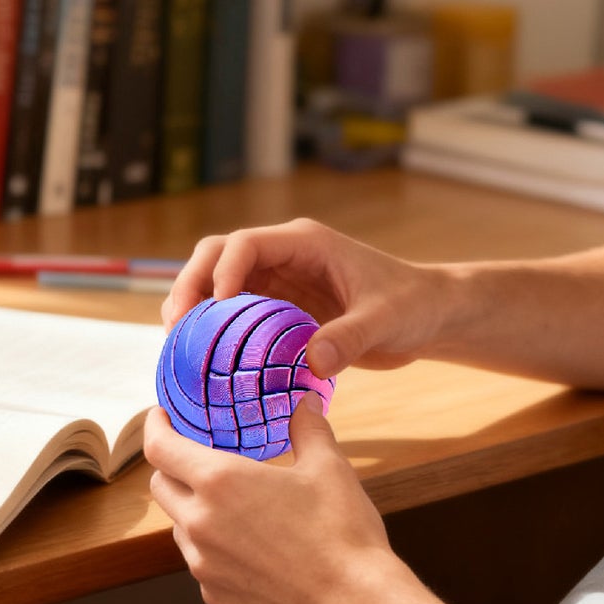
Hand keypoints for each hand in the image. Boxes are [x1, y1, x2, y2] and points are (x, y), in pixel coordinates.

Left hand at [145, 393, 398, 603]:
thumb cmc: (342, 534)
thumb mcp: (329, 468)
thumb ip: (308, 428)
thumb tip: (305, 402)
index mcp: (221, 482)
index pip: (160, 448)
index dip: (155, 427)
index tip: (160, 416)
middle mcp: (200, 523)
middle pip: (160, 486)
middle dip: (171, 467)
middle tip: (198, 457)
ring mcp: (204, 565)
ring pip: (179, 527)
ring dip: (194, 510)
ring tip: (233, 505)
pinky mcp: (215, 596)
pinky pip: (201, 563)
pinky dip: (214, 548)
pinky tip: (250, 547)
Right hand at [162, 218, 449, 378]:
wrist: (427, 315)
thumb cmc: (411, 306)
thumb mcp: (385, 320)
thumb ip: (351, 337)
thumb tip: (312, 360)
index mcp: (304, 243)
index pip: (245, 243)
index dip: (222, 270)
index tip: (214, 307)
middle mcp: (283, 256)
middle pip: (217, 256)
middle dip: (190, 284)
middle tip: (176, 325)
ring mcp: (277, 282)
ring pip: (217, 283)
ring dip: (192, 307)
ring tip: (176, 343)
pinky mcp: (278, 309)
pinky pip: (234, 315)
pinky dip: (213, 330)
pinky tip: (200, 358)